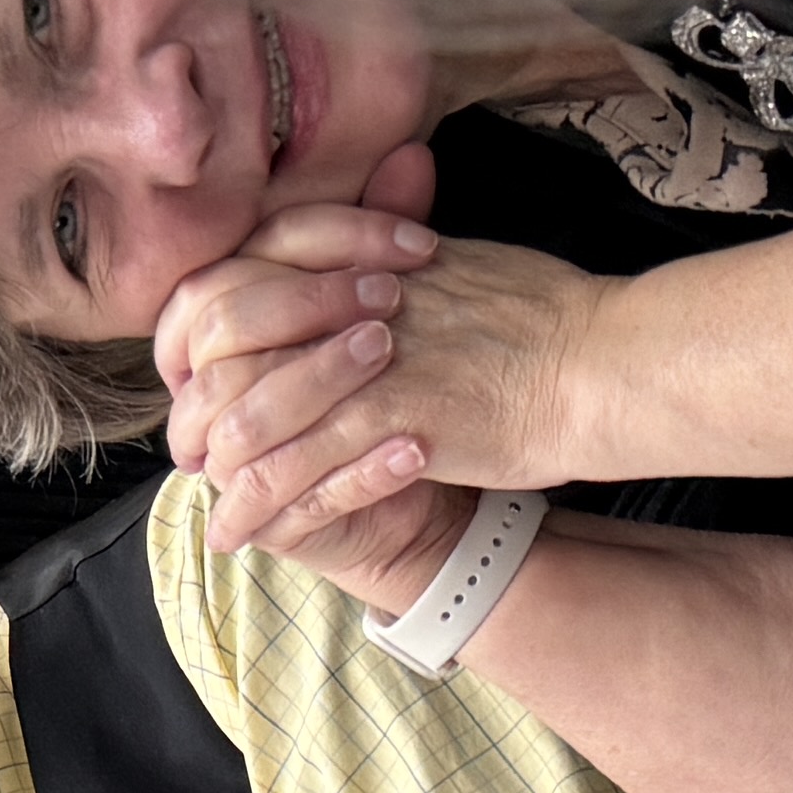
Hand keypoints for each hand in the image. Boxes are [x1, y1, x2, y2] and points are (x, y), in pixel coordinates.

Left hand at [162, 148, 604, 550]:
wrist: (603, 361)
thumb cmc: (550, 319)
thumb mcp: (467, 266)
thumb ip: (406, 261)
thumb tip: (381, 270)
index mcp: (363, 256)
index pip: (250, 275)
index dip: (214, 331)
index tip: (203, 377)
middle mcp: (350, 301)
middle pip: (231, 345)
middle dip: (200, 408)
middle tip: (189, 457)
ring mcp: (366, 360)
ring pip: (256, 416)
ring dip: (228, 473)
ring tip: (218, 517)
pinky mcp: (389, 418)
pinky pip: (303, 467)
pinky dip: (269, 506)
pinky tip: (251, 535)